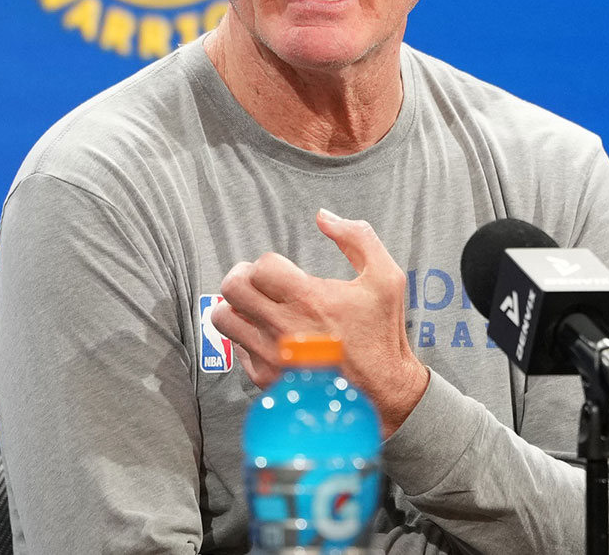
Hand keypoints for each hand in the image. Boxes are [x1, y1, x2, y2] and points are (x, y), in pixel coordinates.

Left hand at [210, 209, 430, 436]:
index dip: (270, 262)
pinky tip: (267, 335)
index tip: (283, 271)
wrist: (384, 391)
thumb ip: (357, 238)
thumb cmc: (383, 335)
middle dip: (242, 277)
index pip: (261, 265)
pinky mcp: (267, 379)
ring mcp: (272, 356)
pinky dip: (245, 338)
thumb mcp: (386, 278)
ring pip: (223, 319)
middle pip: (232, 287)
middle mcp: (284, 328)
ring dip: (234, 307)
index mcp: (310, 299)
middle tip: (256, 281)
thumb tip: (323, 217)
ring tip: (252, 306)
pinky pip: (236, 349)